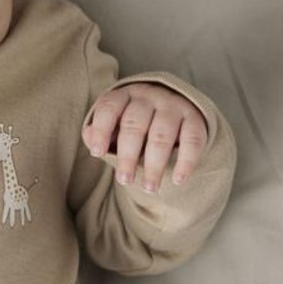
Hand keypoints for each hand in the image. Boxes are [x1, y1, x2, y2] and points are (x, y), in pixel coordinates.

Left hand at [82, 83, 207, 190]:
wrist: (173, 111)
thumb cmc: (136, 124)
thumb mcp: (115, 125)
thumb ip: (100, 132)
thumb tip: (87, 135)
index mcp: (125, 95)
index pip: (109, 107)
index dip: (101, 130)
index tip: (97, 153)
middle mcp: (149, 96)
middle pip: (135, 125)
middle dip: (128, 156)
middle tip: (124, 180)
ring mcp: (173, 106)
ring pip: (162, 135)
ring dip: (155, 165)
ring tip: (149, 188)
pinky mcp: (195, 118)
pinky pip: (192, 140)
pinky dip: (186, 162)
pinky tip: (177, 180)